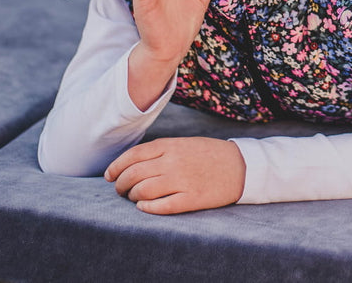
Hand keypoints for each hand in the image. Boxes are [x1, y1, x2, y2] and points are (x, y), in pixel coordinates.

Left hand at [105, 137, 245, 213]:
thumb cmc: (209, 154)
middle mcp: (173, 162)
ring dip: (133, 197)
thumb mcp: (184, 143)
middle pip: (133, 175)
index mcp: (170, 145)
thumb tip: (130, 163)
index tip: (109, 176)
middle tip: (120, 190)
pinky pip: (160, 206)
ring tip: (135, 198)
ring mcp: (182, 181)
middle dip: (120, 185)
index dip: (116, 167)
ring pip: (142, 192)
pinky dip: (147, 208)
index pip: (132, 156)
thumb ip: (160, 151)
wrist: (241, 166)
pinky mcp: (191, 199)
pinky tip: (144, 207)